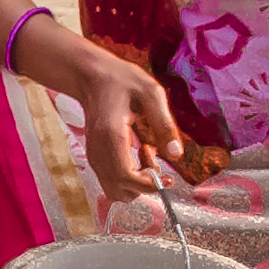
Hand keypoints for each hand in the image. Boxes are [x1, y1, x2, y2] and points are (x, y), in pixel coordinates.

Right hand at [44, 36, 179, 200]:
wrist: (92, 77)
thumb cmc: (123, 81)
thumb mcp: (151, 94)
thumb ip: (164, 124)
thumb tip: (176, 155)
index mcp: (112, 136)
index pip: (126, 178)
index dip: (150, 185)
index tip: (169, 177)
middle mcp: (99, 152)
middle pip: (120, 192)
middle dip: (144, 184)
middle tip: (154, 157)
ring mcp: (95, 157)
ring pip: (116, 191)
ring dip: (137, 181)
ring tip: (146, 153)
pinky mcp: (96, 158)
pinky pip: (113, 181)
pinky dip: (129, 176)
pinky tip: (137, 151)